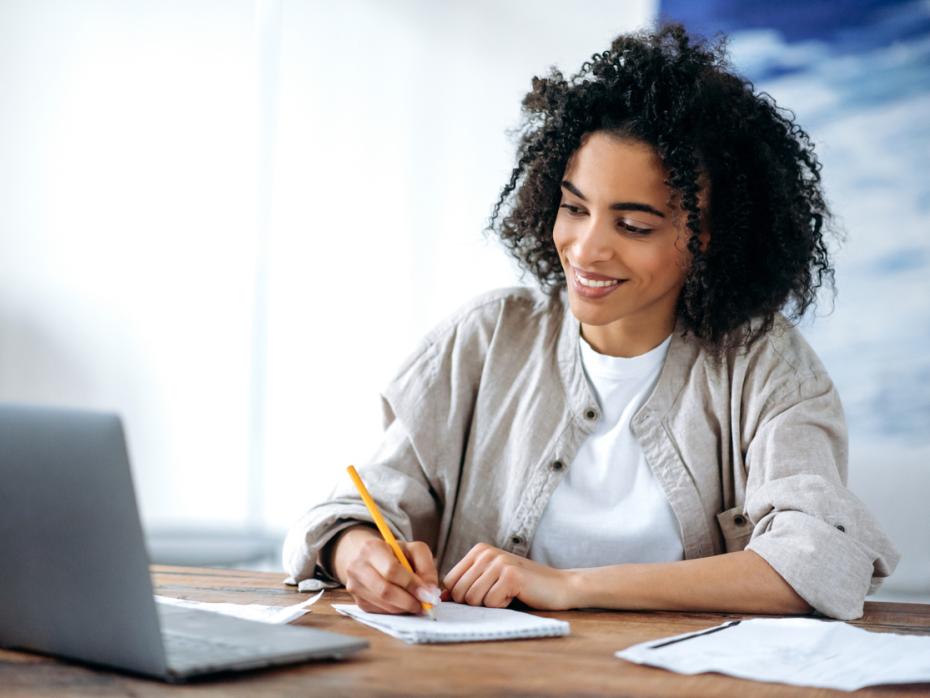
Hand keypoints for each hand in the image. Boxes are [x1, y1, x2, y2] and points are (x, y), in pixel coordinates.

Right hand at [333, 527, 440, 614]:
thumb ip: (426, 566)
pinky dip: (396, 610)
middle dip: (409, 600)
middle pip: (385, 590)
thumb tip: (430, 591)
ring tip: (416, 603)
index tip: (428, 593)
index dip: (411, 584)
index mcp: (372, 548)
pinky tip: (403, 603)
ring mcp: (355, 586)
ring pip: (383, 604)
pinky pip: (380, 611)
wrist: (369, 558)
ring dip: (404, 607)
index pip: (391, 570)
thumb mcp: (413, 550)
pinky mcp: (358, 601)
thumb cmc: (395, 554)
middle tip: (424, 604)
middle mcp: (357, 567)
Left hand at [442, 543, 575, 609]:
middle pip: (458, 592)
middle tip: (498, 596)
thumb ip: (467, 585)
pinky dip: (503, 606)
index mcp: (478, 551)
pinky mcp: (510, 575)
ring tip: (508, 594)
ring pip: (472, 599)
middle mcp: (486, 553)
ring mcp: (498, 562)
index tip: (482, 597)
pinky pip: (491, 603)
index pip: (449, 582)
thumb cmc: (523, 587)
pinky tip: (517, 595)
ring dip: (490, 605)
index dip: (460, 598)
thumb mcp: (491, 580)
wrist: (560, 586)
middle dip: (476, 603)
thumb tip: (439, 598)